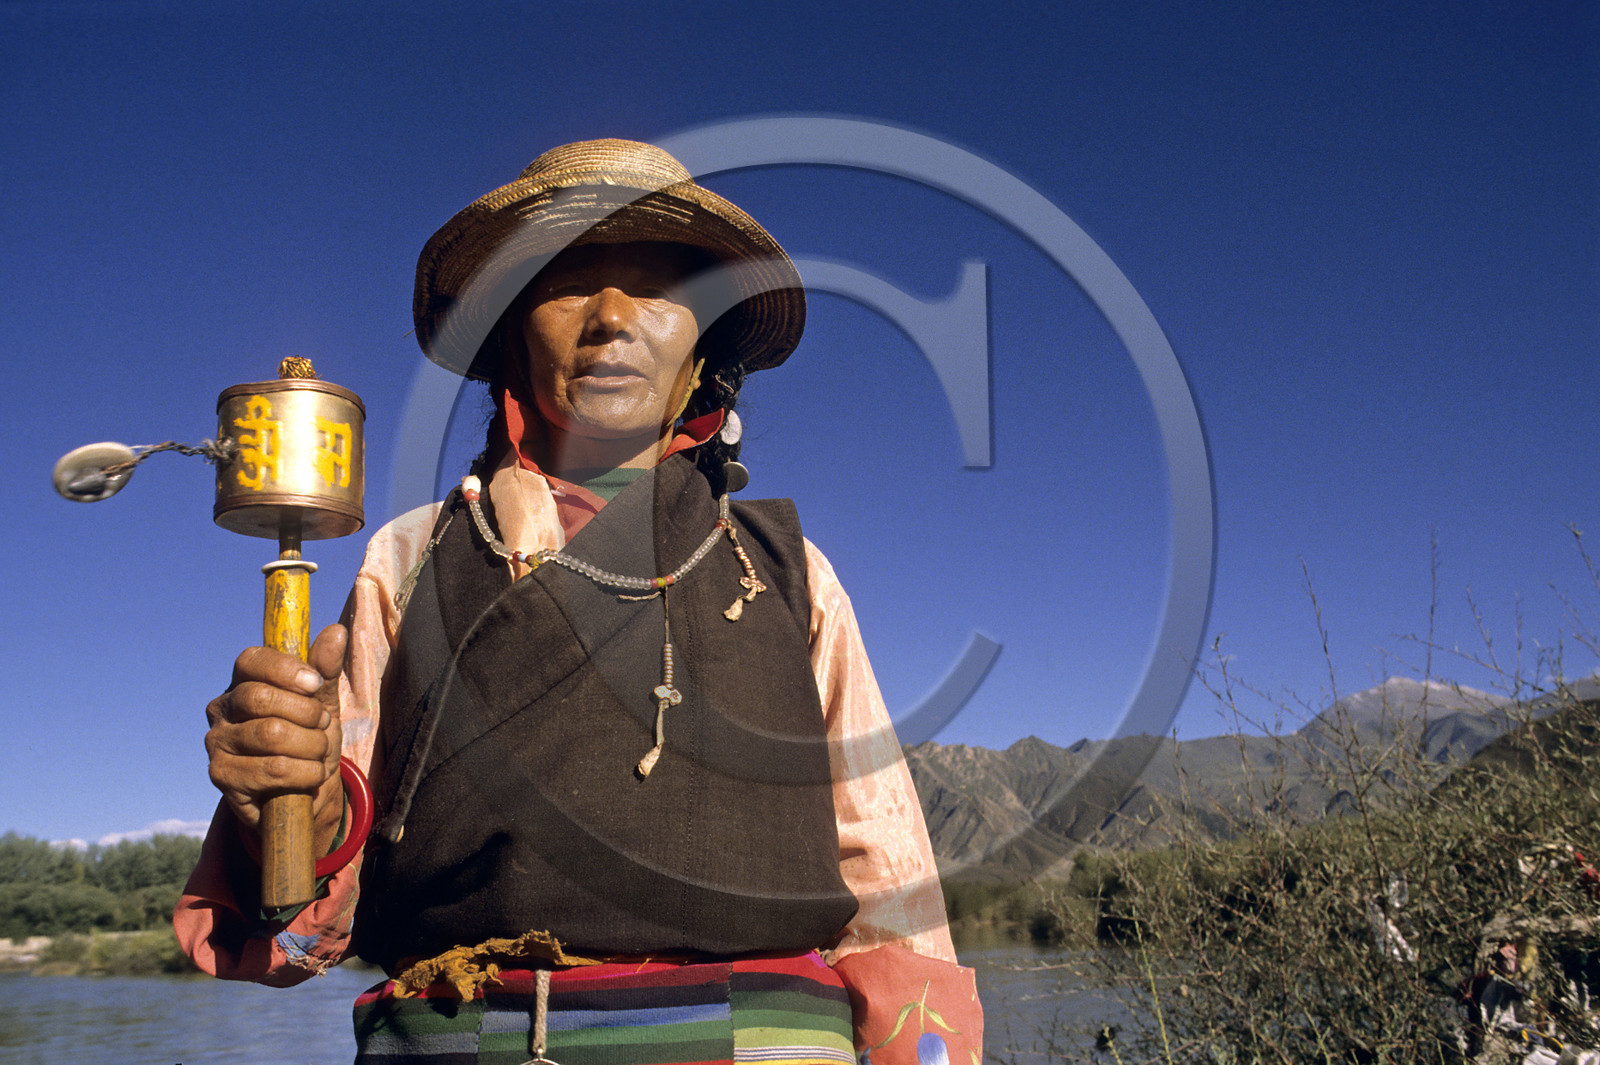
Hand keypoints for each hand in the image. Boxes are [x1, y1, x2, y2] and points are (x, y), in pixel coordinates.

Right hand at [205, 624, 347, 854]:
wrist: (305, 793)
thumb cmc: (309, 739)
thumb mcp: (322, 703)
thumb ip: (325, 670)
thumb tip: (336, 630)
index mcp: (243, 682)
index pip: (251, 660)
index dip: (286, 669)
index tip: (315, 683)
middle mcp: (221, 709)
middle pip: (261, 698)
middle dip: (306, 713)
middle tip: (322, 724)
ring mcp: (217, 743)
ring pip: (271, 735)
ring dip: (310, 746)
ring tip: (319, 752)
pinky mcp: (221, 776)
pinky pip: (273, 770)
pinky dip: (305, 773)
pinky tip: (310, 775)